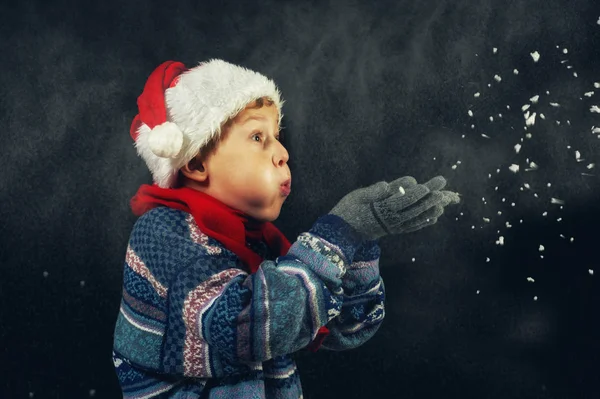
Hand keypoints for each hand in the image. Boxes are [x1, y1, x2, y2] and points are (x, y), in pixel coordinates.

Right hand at [328, 175, 459, 240]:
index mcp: (382, 209)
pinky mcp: (394, 230)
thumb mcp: (356, 197)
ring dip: (431, 209)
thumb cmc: (347, 210)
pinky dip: (424, 222)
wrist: (342, 233)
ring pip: (416, 218)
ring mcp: (394, 226)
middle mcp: (391, 219)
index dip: (416, 193)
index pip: (403, 200)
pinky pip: (412, 227)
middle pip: (414, 206)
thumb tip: (386, 185)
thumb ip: (372, 192)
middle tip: (443, 184)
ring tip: (445, 202)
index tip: (427, 185)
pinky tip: (434, 217)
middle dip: (430, 195)